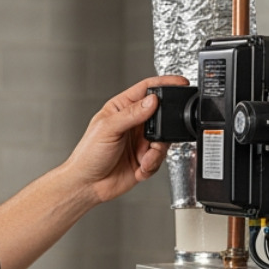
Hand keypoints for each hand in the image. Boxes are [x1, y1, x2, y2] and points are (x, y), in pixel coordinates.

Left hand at [66, 75, 189, 203]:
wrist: (88, 185)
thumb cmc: (88, 155)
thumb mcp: (108, 129)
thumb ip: (131, 114)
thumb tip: (152, 101)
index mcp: (122, 108)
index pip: (146, 90)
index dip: (164, 84)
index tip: (180, 83)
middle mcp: (134, 123)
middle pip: (162, 115)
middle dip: (164, 127)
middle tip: (155, 138)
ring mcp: (141, 141)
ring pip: (164, 139)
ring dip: (156, 152)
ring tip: (143, 158)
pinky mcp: (145, 158)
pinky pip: (160, 158)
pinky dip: (152, 165)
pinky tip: (139, 168)